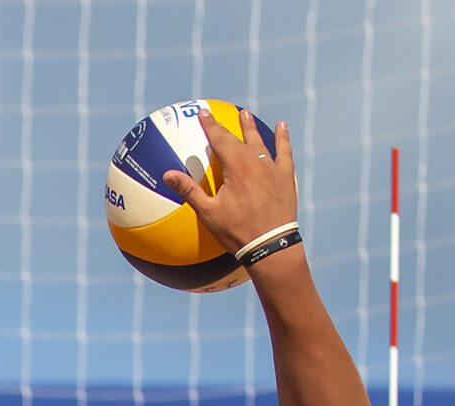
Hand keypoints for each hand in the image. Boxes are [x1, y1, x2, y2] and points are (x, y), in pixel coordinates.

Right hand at [160, 109, 296, 259]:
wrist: (271, 244)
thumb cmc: (237, 230)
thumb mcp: (208, 213)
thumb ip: (189, 190)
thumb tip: (168, 174)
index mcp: (236, 167)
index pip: (219, 139)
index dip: (210, 125)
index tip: (202, 112)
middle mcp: (255, 162)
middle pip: (238, 138)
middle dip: (226, 125)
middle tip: (217, 115)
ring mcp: (272, 168)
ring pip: (260, 141)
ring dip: (250, 128)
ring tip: (245, 114)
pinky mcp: (285, 176)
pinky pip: (284, 152)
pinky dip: (283, 139)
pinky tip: (282, 127)